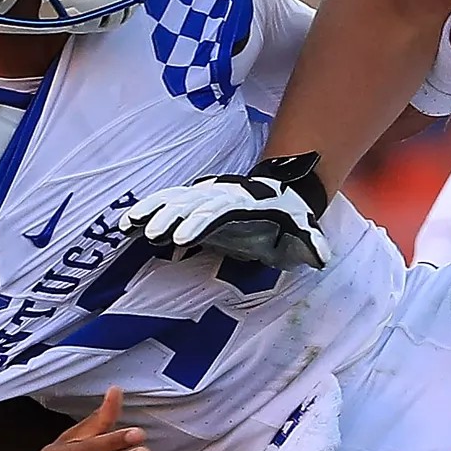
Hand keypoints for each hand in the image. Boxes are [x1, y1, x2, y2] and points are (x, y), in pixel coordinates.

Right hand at [122, 153, 330, 268]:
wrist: (283, 192)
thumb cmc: (289, 217)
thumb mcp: (303, 229)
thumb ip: (311, 243)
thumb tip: (322, 258)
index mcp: (243, 204)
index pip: (216, 212)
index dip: (199, 223)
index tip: (182, 238)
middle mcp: (220, 197)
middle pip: (190, 204)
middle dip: (170, 217)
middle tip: (151, 233)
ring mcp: (206, 197)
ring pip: (175, 200)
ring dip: (152, 210)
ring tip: (128, 225)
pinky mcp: (195, 202)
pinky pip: (169, 202)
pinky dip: (150, 209)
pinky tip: (128, 223)